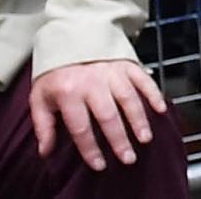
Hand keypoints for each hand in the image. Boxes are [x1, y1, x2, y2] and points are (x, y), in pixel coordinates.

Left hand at [30, 59, 166, 172]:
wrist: (69, 34)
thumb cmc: (56, 72)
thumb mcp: (40, 96)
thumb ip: (43, 125)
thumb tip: (46, 152)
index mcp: (68, 91)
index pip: (80, 126)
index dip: (89, 148)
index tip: (99, 165)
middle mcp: (92, 81)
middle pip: (107, 115)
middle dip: (119, 139)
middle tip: (128, 159)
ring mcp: (111, 70)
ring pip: (128, 97)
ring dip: (138, 119)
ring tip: (144, 139)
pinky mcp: (125, 62)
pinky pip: (142, 78)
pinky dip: (153, 93)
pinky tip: (160, 109)